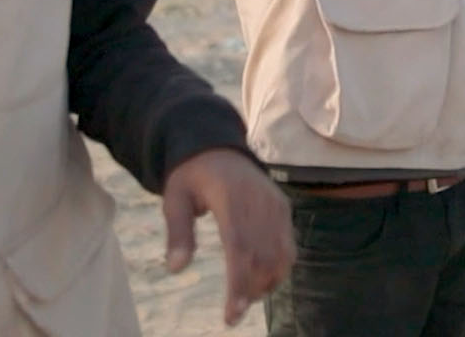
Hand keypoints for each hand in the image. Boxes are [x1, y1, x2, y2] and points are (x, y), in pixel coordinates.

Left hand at [161, 149, 295, 326]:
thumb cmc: (192, 178)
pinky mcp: (284, 208)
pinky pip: (289, 246)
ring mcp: (276, 205)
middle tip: (233, 309)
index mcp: (232, 199)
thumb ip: (177, 233)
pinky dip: (279, 267)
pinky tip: (261, 277)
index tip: (231, 316)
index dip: (239, 285)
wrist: (218, 148)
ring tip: (247, 295)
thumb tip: (175, 269)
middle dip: (251, 291)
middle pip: (265, 258)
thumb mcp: (175, 199)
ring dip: (268, 282)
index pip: (240, 249)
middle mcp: (260, 203)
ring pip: (282, 256)